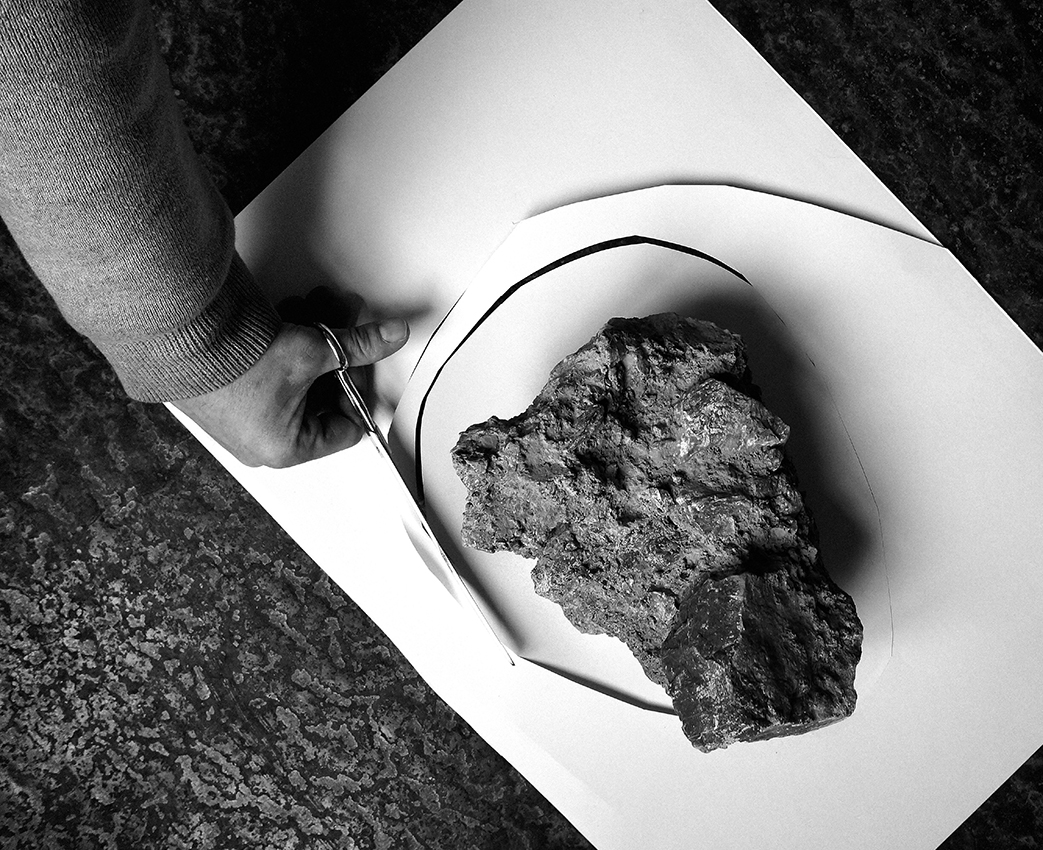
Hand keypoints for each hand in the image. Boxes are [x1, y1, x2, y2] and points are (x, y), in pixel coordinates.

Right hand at [173, 318, 408, 467]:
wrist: (174, 334)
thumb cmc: (234, 360)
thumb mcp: (313, 351)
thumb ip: (359, 346)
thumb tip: (390, 338)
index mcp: (287, 449)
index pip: (347, 427)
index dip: (360, 386)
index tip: (363, 358)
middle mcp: (260, 444)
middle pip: (320, 398)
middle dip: (335, 353)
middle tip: (343, 319)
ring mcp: (238, 423)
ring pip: (294, 380)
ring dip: (311, 339)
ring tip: (314, 306)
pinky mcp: (221, 398)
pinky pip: (267, 375)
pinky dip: (281, 346)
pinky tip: (286, 315)